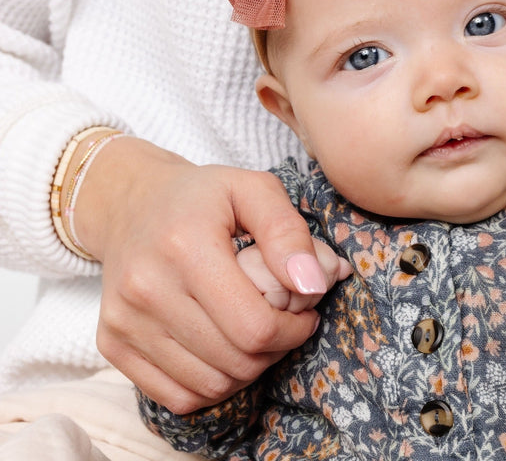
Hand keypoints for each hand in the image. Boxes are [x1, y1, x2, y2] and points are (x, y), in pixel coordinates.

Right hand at [74, 137, 342, 413]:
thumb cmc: (203, 196)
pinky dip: (213, 384)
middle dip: (276, 349)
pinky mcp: (112, 344)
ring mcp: (124, 321)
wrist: (131, 204)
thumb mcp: (253, 188)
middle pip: (235, 360)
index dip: (293, 330)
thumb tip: (314, 284)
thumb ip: (288, 232)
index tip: (306, 312)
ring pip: (209, 385)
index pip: (254, 325)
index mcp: (185, 245)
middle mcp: (147, 288)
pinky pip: (177, 397)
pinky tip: (226, 349)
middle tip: (286, 322)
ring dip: (248, 369)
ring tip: (258, 332)